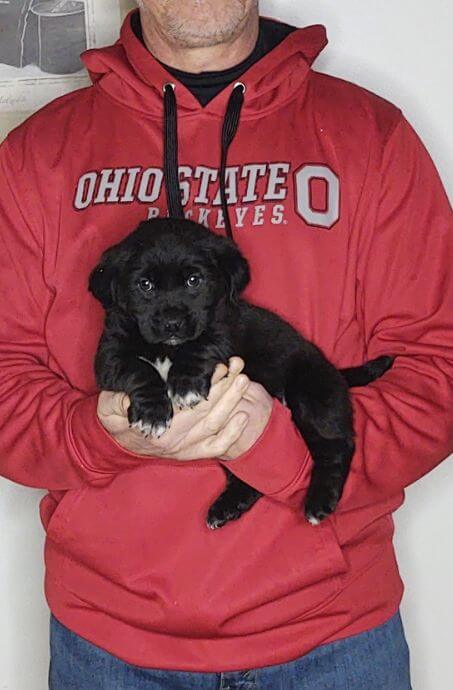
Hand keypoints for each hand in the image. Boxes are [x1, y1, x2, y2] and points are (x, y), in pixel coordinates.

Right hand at [97, 357, 269, 460]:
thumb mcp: (108, 407)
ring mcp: (186, 448)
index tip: (218, 366)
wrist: (118, 442)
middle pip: (207, 412)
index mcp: (157, 427)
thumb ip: (115, 403)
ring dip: (232, 402)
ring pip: (215, 425)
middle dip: (226, 388)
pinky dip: (232, 434)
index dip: (205, 386)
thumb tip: (127, 401)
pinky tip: (244, 415)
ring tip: (243, 378)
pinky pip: (217, 447)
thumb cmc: (117, 417)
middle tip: (237, 366)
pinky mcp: (192, 453)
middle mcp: (175, 440)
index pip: (186, 405)